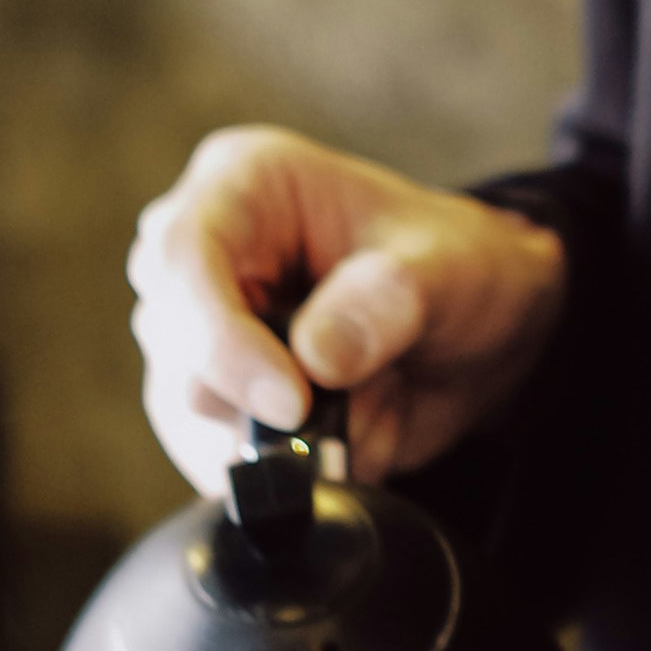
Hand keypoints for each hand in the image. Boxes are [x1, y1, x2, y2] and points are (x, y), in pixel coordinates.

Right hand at [126, 125, 566, 490]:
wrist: (480, 333)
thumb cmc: (458, 268)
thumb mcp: (451, 269)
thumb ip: (389, 302)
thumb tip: (315, 357)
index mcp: (247, 183)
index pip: (184, 252)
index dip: (220, 335)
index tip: (291, 401)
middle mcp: (209, 251)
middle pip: (171, 333)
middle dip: (250, 393)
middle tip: (338, 413)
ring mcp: (201, 326)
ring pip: (183, 402)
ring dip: (270, 435)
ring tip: (362, 410)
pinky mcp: (213, 395)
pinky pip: (208, 450)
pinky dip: (273, 467)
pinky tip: (337, 442)